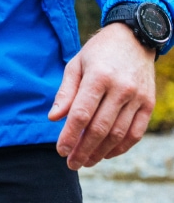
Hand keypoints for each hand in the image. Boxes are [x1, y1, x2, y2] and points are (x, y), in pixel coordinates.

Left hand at [48, 23, 155, 169]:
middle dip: (83, 150)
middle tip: (71, 164)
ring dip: (100, 152)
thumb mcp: (76, 65)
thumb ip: (65, 92)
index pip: (81, 114)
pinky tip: (106, 154)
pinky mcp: (149, 104)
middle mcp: (121, 89)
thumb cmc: (98, 53)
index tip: (60, 150)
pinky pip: (135, 133)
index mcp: (99, 77)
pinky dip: (120, 147)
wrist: (134, 38)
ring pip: (118, 134)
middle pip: (100, 128)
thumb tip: (54, 118)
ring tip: (86, 162)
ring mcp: (137, 97)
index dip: (70, 136)